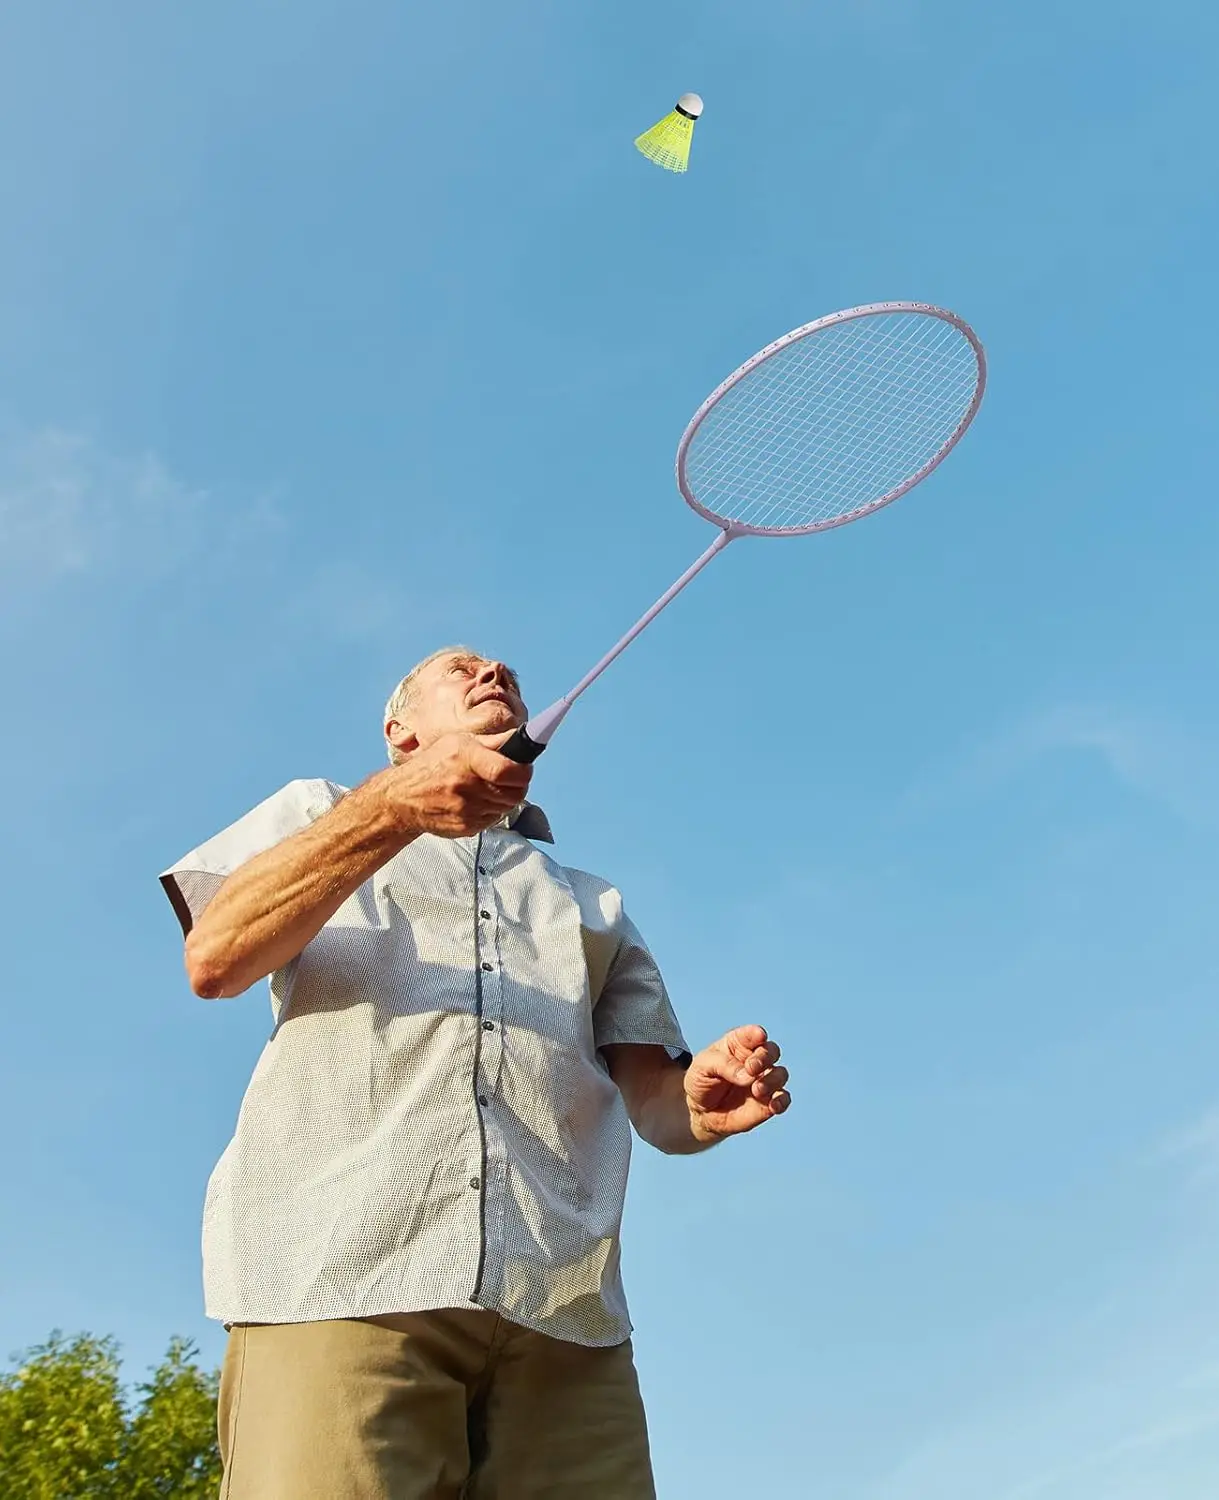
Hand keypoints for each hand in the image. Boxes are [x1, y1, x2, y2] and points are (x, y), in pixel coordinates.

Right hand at [386, 730, 532, 839]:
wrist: (403, 798)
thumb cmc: (433, 765)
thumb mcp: (457, 742)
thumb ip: (491, 743)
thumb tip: (521, 739)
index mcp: (466, 758)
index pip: (508, 771)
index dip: (524, 772)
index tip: (525, 768)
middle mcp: (466, 785)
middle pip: (514, 793)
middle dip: (519, 785)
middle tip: (513, 778)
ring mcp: (466, 809)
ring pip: (506, 807)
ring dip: (505, 798)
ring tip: (491, 788)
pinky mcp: (465, 827)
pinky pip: (493, 819)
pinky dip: (492, 810)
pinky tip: (478, 800)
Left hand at [684, 1024, 789, 1143]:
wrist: (700, 1112)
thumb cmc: (701, 1081)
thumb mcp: (703, 1067)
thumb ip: (724, 1065)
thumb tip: (748, 1075)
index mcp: (739, 1044)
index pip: (753, 1034)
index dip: (757, 1034)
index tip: (759, 1036)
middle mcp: (756, 1060)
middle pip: (772, 1051)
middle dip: (765, 1057)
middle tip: (751, 1068)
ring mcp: (764, 1081)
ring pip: (780, 1074)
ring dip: (772, 1080)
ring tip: (756, 1089)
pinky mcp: (768, 1102)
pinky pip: (783, 1099)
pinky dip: (782, 1101)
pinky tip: (773, 1105)